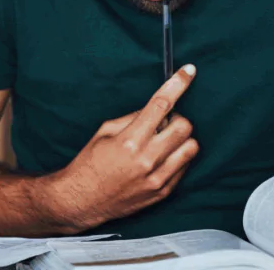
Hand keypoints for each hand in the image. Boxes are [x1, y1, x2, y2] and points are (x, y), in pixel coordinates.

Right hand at [43, 65, 199, 232]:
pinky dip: (178, 157)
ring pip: (191, 148)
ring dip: (182, 139)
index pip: (161, 105)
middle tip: (164, 123)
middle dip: (177, 118)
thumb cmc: (90, 163)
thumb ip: (133, 118)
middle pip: (184, 126)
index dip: (178, 84)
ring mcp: (157, 178)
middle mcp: (147, 160)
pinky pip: (185, 167)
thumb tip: (156, 108)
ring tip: (165, 142)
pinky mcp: (162, 192)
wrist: (82, 201)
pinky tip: (161, 159)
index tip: (188, 71)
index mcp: (129, 141)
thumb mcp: (104, 132)